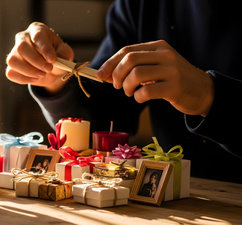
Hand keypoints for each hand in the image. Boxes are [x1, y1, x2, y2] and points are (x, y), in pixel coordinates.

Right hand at [6, 22, 73, 93]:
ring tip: (42, 74)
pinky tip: (34, 78)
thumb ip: (63, 54)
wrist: (51, 69)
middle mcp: (23, 38)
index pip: (37, 35)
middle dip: (36, 61)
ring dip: (29, 71)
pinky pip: (11, 73)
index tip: (52, 60)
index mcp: (37, 30)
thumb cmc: (58, 56)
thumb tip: (54, 60)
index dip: (45, 48)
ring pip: (13, 61)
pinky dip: (24, 79)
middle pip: (21, 47)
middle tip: (48, 69)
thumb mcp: (65, 53)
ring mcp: (14, 51)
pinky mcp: (11, 66)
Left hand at [97, 40, 213, 115]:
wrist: (203, 91)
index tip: (100, 75)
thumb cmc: (172, 80)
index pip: (127, 51)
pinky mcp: (175, 87)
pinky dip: (137, 97)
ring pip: (136, 74)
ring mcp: (171, 70)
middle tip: (117, 86)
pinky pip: (146, 91)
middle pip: (130, 60)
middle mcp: (165, 55)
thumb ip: (134, 68)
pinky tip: (140, 98)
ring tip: (129, 92)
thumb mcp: (156, 67)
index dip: (110, 63)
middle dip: (116, 74)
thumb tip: (105, 74)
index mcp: (158, 47)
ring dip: (126, 86)